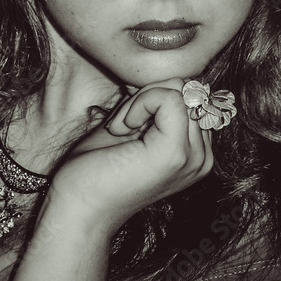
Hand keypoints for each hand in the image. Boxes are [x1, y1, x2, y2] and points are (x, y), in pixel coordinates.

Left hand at [47, 78, 213, 235]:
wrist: (78, 207)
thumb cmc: (97, 169)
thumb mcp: (133, 124)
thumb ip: (154, 102)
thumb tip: (163, 74)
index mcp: (196, 151)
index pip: (192, 93)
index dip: (155, 94)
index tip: (127, 120)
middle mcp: (202, 156)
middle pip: (188, 88)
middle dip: (148, 95)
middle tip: (121, 125)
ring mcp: (192, 157)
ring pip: (179, 89)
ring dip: (140, 101)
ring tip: (121, 130)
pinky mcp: (175, 153)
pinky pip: (169, 97)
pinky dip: (139, 103)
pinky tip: (121, 129)